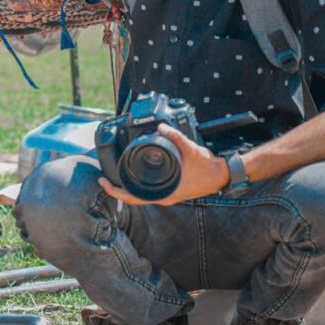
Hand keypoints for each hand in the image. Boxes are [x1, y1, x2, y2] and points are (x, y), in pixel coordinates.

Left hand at [98, 124, 230, 205]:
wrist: (221, 176)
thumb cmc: (206, 168)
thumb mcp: (190, 149)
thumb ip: (175, 137)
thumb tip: (161, 127)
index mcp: (164, 193)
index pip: (132, 197)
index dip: (115, 191)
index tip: (103, 182)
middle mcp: (163, 197)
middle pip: (133, 197)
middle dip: (117, 189)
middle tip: (103, 178)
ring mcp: (167, 195)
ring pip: (141, 194)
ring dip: (127, 187)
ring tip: (115, 176)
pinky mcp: (171, 191)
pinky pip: (149, 190)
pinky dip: (139, 184)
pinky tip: (134, 176)